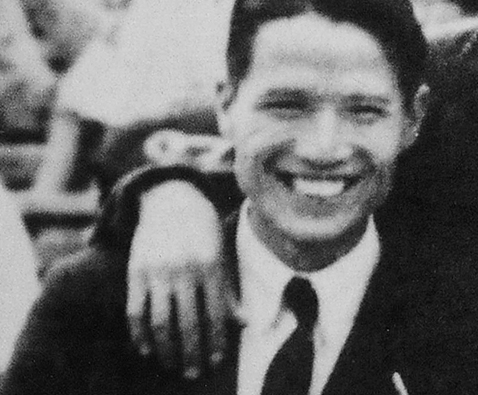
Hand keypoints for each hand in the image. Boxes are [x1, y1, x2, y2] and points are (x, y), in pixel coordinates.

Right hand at [127, 181, 229, 377]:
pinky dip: (140, 334)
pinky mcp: (135, 272)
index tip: (217, 361)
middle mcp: (184, 270)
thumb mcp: (223, 253)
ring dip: (166, 350)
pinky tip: (147, 350)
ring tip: (172, 366)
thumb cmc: (204, 230)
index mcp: (211, 265)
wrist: (171, 200)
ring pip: (160, 322)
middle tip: (194, 373)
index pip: (215, 313)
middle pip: (187, 323)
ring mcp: (157, 272)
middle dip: (192, 353)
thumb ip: (229, 289)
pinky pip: (136, 311)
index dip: (216, 340)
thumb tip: (246, 323)